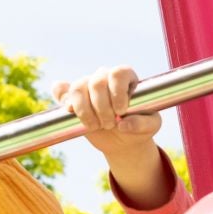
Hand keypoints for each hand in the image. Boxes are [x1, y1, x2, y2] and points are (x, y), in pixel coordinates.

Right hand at [55, 65, 172, 207]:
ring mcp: (87, 86)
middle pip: (97, 82)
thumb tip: (123, 124)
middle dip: (102, 108)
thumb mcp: (150, 127)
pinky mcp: (73, 99)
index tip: (121, 111)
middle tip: (110, 125)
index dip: (117, 92)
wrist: (123, 140)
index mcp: (126, 78)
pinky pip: (62, 92)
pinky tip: (69, 111)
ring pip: (78, 89)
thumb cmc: (139, 127)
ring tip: (95, 126)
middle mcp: (105, 77)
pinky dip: (63, 100)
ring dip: (84, 111)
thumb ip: (142, 124)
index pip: (118, 73)